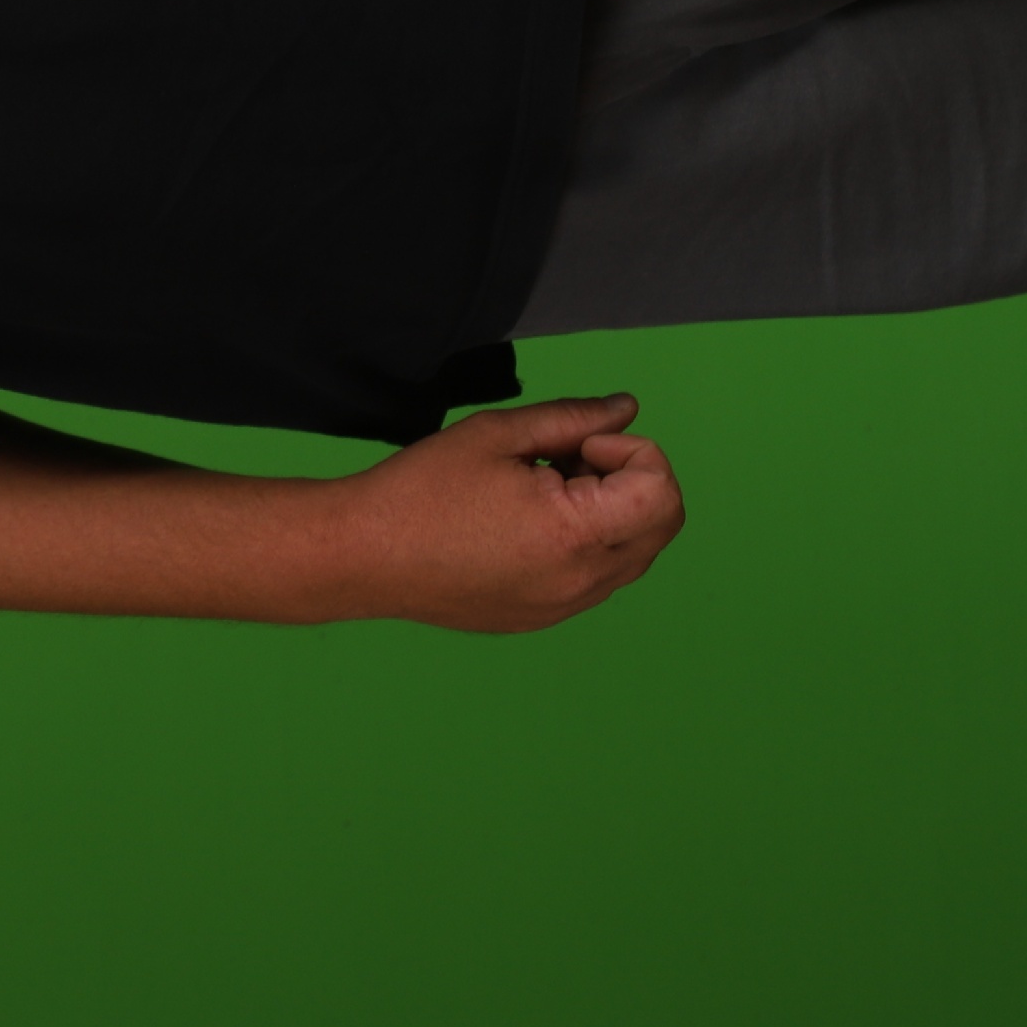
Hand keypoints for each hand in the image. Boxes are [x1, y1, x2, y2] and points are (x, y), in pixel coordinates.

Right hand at [322, 394, 683, 631]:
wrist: (364, 556)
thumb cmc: (422, 490)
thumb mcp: (498, 434)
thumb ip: (572, 418)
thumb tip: (624, 409)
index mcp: (574, 534)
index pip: (662, 491)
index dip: (631, 450)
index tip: (578, 445)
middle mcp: (581, 581)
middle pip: (661, 524)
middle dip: (631, 478)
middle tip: (568, 460)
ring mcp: (564, 607)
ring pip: (633, 553)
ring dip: (611, 511)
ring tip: (543, 488)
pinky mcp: (543, 618)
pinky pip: (596, 577)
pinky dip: (586, 541)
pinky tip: (528, 521)